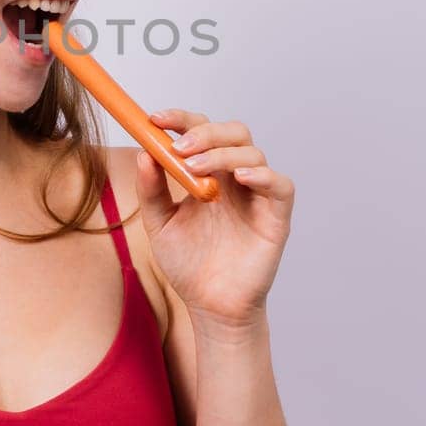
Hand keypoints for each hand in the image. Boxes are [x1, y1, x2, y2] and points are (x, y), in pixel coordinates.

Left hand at [134, 108, 296, 332]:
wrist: (209, 305)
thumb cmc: (188, 264)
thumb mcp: (159, 223)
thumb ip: (151, 190)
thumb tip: (144, 153)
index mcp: (207, 173)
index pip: (200, 132)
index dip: (181, 119)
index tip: (155, 119)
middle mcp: (234, 178)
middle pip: (232, 132)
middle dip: (205, 132)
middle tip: (180, 146)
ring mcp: (256, 195)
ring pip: (252, 153)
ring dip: (222, 153)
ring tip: (195, 169)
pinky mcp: (276, 217)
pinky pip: (281, 186)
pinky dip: (263, 175)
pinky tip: (240, 178)